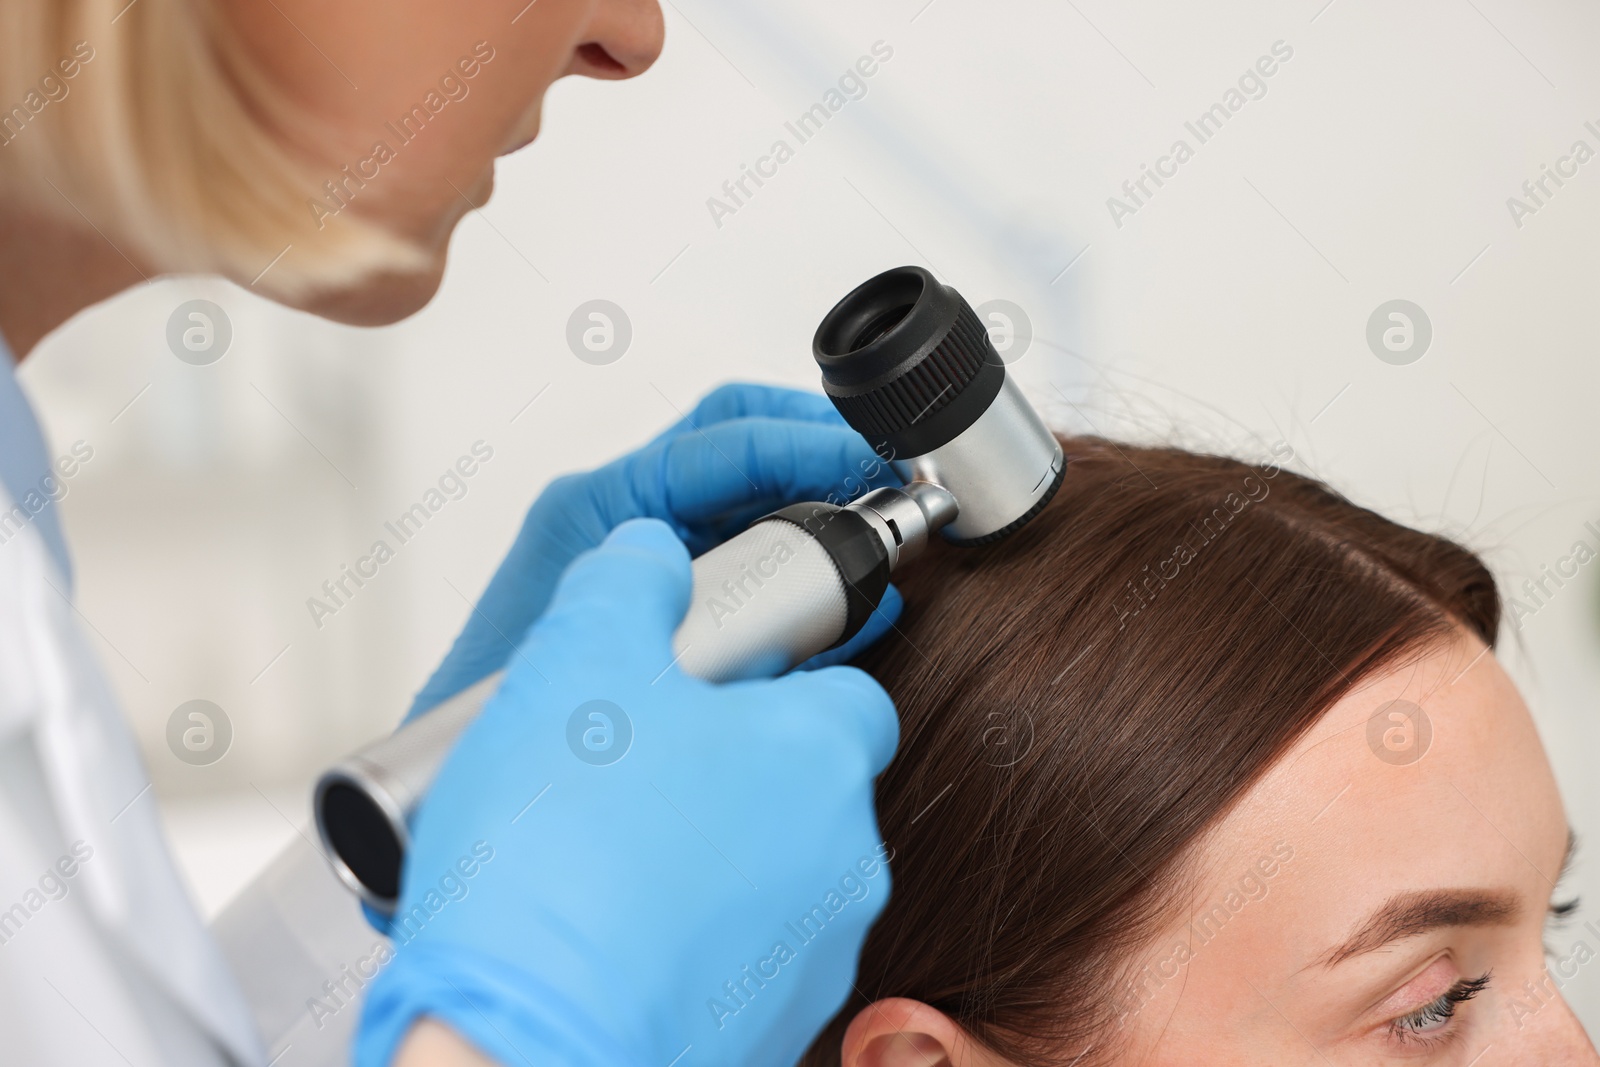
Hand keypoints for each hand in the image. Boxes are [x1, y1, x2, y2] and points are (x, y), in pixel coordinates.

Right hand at [356, 520, 898, 1066]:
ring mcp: (816, 958)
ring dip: (714, 866)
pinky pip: (745, 966)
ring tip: (610, 870)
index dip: (780, 686)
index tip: (715, 696)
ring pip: (779, 882)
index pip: (848, 696)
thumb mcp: (576, 664)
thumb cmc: (556, 862)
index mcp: (817, 756)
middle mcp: (844, 860)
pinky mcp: (773, 1034)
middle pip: (809, 791)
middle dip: (736, 780)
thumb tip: (655, 551)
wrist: (522, 1053)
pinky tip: (614, 945)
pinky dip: (695, 951)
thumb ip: (628, 584)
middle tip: (639, 782)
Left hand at [408, 383, 900, 717]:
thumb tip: (855, 608)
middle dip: (820, 443)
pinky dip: (800, 562)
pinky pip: (743, 550)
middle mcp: (622, 513)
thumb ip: (737, 631)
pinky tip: (847, 600)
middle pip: (739, 436)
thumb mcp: (622, 653)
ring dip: (816, 497)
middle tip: (891, 473)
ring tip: (880, 528)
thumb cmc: (499, 706)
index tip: (878, 462)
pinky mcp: (659, 592)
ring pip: (747, 487)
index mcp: (601, 505)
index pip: (724, 440)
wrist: (452, 772)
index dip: (810, 443)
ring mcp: (641, 547)